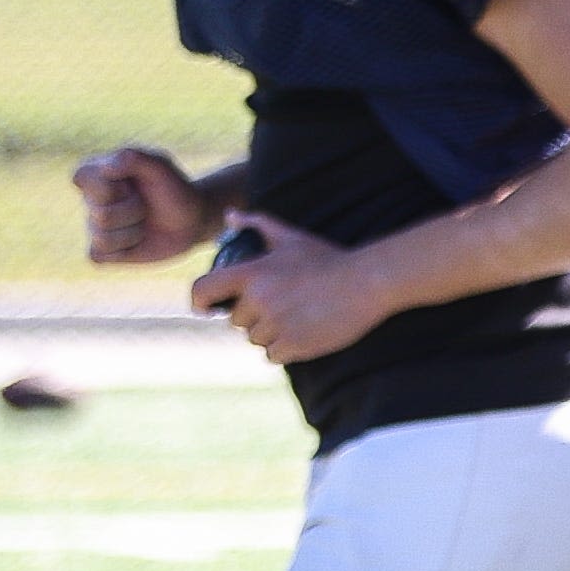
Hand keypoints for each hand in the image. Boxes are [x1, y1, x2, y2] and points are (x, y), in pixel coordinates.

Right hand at [76, 148, 221, 268]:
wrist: (193, 218)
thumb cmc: (173, 187)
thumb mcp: (160, 165)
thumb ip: (134, 157)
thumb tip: (106, 167)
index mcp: (92, 172)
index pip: (85, 181)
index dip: (117, 186)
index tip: (134, 181)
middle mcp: (88, 199)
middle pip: (102, 215)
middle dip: (134, 211)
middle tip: (146, 204)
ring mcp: (92, 225)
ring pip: (103, 238)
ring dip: (134, 231)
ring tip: (144, 220)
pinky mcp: (101, 250)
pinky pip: (99, 256)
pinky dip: (125, 250)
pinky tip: (138, 239)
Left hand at [185, 223, 386, 363]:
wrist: (369, 282)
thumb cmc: (330, 259)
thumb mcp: (292, 237)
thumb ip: (257, 224)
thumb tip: (230, 215)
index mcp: (251, 273)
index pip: (203, 291)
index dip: (200, 302)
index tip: (206, 309)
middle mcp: (258, 300)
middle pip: (237, 321)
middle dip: (254, 318)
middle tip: (282, 308)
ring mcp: (276, 324)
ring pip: (257, 340)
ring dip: (271, 335)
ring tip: (297, 320)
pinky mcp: (295, 345)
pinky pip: (274, 355)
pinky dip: (286, 350)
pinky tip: (305, 334)